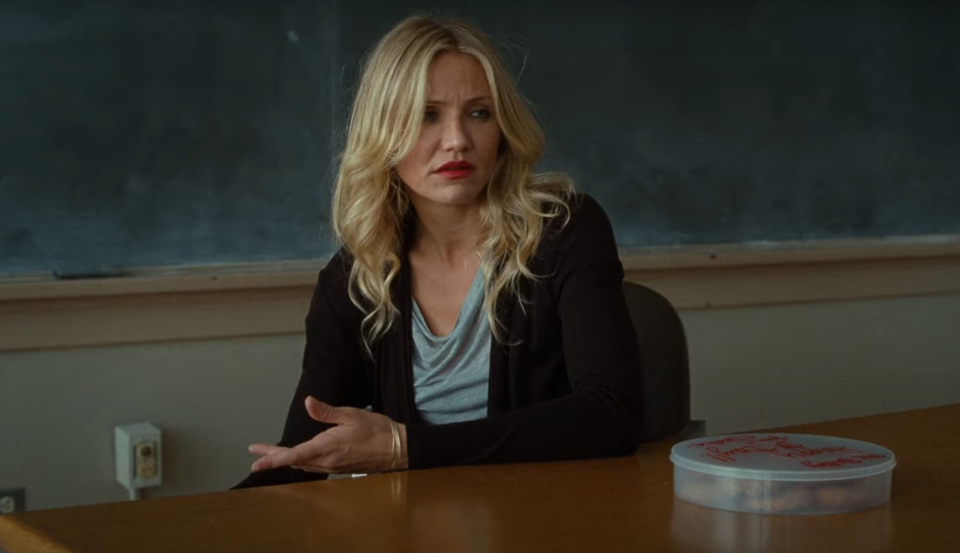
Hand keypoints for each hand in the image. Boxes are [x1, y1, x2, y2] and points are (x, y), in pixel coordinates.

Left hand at [248, 396, 407, 473]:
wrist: (396, 449)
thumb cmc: (376, 430)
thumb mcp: (351, 415)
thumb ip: (326, 412)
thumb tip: (307, 403)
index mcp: (326, 447)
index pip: (293, 455)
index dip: (272, 458)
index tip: (256, 462)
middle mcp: (326, 461)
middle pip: (293, 461)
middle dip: (273, 457)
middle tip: (255, 456)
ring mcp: (332, 466)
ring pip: (302, 464)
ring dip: (285, 459)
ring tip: (271, 454)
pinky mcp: (338, 467)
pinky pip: (313, 466)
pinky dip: (300, 461)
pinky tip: (297, 457)